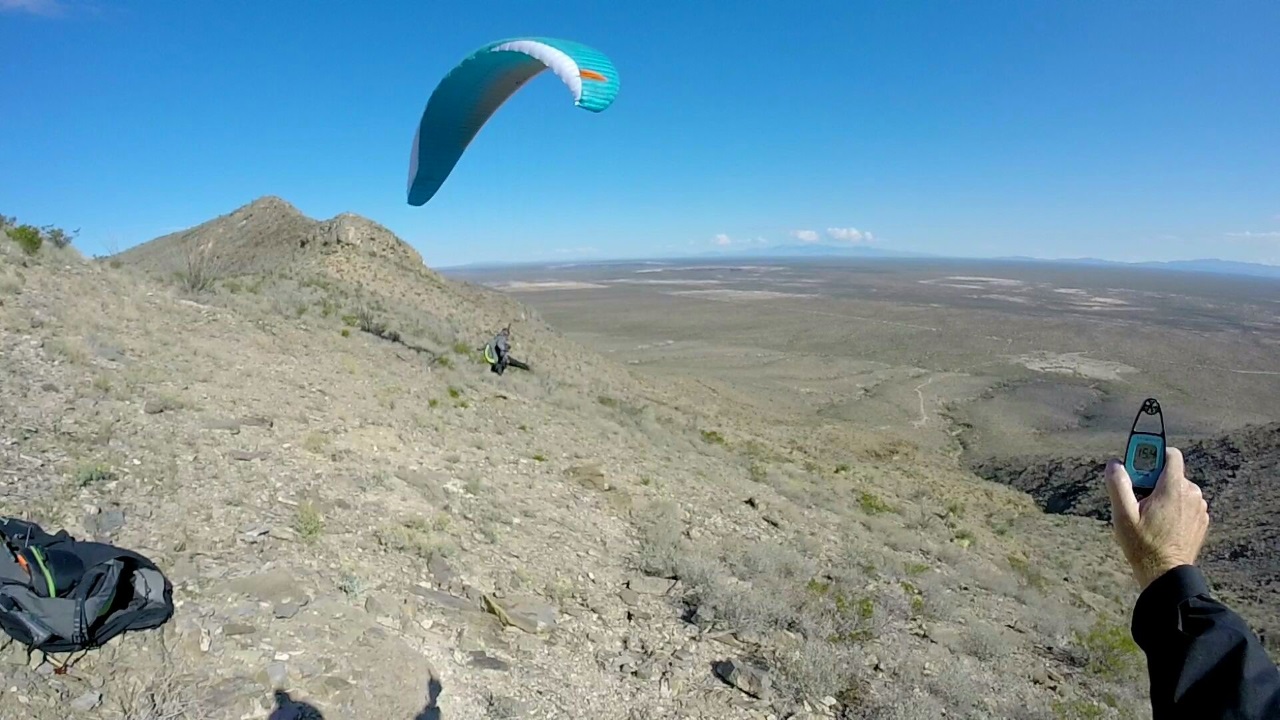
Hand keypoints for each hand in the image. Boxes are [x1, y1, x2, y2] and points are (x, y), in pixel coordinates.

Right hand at [1104, 447, 1208, 590]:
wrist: (1166, 572)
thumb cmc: (1143, 544)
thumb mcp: (1122, 514)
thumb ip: (1118, 484)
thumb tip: (1115, 463)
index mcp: (1174, 488)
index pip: (1171, 454)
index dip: (1152, 454)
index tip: (1137, 466)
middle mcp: (1192, 494)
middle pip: (1170, 473)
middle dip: (1152, 480)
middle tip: (1137, 499)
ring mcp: (1200, 508)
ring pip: (1178, 489)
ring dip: (1163, 495)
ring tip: (1149, 515)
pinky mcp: (1201, 520)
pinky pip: (1185, 503)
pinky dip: (1174, 507)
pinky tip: (1161, 524)